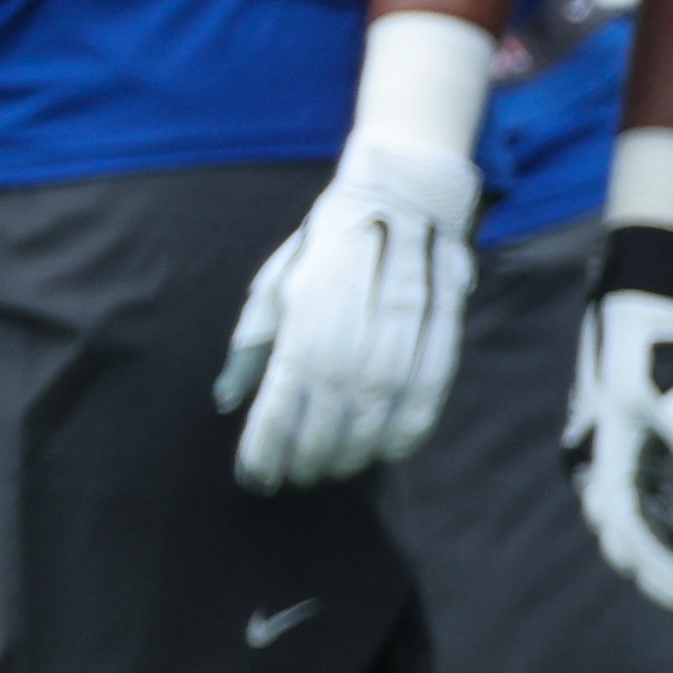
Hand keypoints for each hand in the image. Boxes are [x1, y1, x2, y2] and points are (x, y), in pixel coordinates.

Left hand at [215, 133, 481, 489]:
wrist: (402, 195)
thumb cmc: (328, 248)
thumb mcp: (276, 285)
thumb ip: (252, 343)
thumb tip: (227, 400)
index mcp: (308, 310)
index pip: (283, 395)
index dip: (268, 443)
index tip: (255, 474)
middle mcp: (358, 323)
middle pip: (331, 411)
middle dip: (309, 453)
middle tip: (294, 477)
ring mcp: (406, 327)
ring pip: (379, 409)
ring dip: (354, 450)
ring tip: (333, 468)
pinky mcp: (444, 328)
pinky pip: (429, 392)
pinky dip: (408, 430)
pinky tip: (387, 451)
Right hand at [563, 274, 672, 611]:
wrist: (647, 295)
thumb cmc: (659, 341)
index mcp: (602, 454)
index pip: (624, 526)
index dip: (654, 562)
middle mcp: (600, 459)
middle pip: (628, 529)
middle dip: (667, 559)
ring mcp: (617, 452)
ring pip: (644, 515)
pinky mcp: (637, 442)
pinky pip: (655, 494)